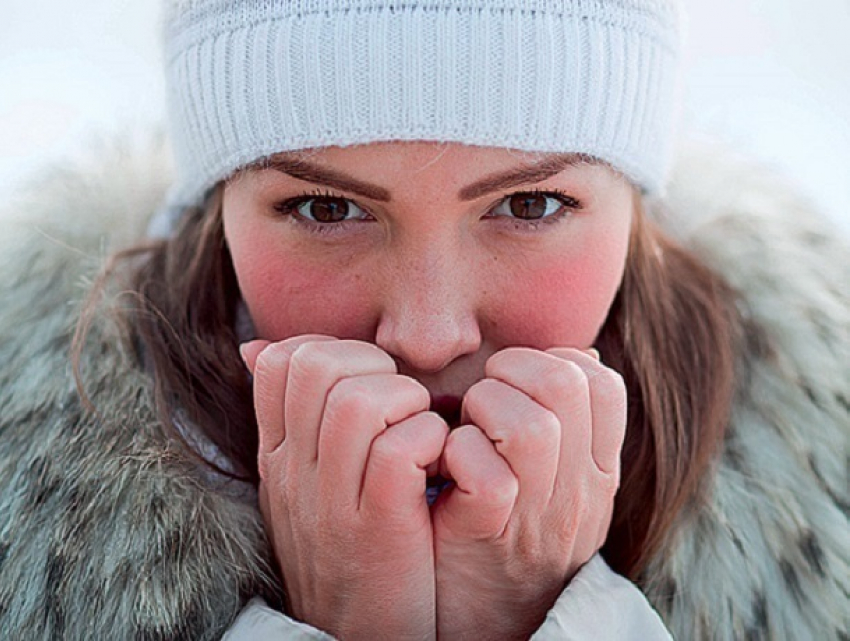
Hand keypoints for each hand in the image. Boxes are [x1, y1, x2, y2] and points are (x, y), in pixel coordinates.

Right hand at [242, 336, 447, 639]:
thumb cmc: (349, 552)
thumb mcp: (302, 485)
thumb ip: (294, 420)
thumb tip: (257, 347)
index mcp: (278, 456)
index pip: (282, 360)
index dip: (334, 350)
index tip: (369, 381)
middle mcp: (295, 471)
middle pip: (316, 364)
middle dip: (371, 365)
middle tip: (400, 403)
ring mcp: (331, 500)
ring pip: (359, 400)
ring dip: (407, 400)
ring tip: (421, 430)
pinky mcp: (378, 526)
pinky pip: (398, 448)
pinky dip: (429, 438)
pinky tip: (436, 462)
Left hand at [431, 347, 626, 639]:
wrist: (490, 623)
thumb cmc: (510, 531)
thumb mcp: (560, 482)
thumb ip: (569, 426)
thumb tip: (576, 356)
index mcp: (598, 470)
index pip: (601, 382)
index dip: (553, 362)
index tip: (518, 383)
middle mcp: (580, 491)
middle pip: (565, 385)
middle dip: (514, 370)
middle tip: (484, 396)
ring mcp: (539, 516)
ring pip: (531, 425)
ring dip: (484, 407)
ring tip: (465, 427)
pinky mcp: (491, 534)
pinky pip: (486, 472)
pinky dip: (457, 450)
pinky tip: (445, 462)